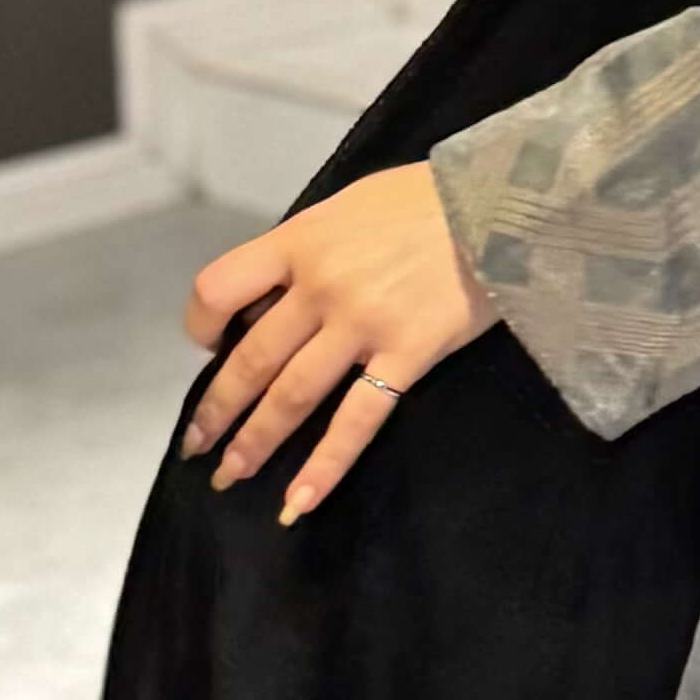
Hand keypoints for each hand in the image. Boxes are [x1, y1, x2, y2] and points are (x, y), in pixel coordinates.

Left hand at [180, 164, 498, 523]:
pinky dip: (325, 465)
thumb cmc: (424, 199)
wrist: (502, 201)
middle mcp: (320, 287)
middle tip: (196, 446)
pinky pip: (357, 420)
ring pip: (292, 396)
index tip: (206, 347)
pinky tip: (299, 500)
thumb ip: (309, 248)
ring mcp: (362, 324)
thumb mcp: (349, 206)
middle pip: (251, 358)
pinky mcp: (406, 355)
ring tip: (231, 476)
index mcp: (299, 242)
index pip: (218, 288)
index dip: (200, 325)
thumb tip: (275, 297)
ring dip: (254, 443)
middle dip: (217, 410)